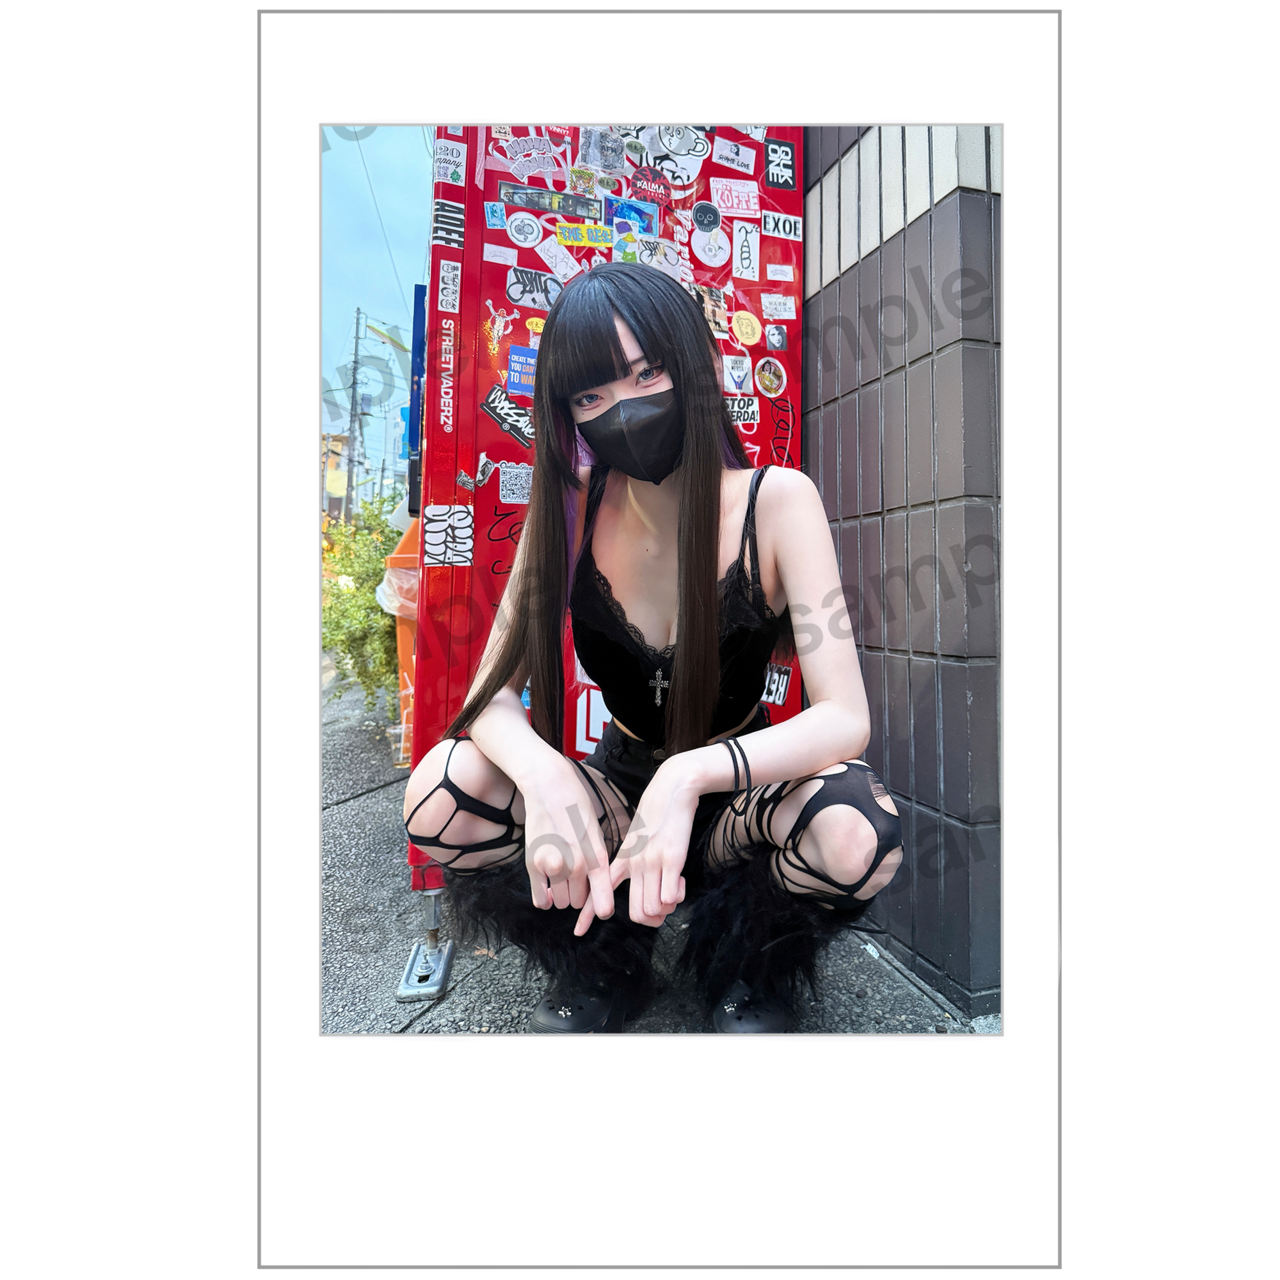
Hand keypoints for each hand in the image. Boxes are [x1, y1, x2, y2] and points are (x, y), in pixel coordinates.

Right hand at [521, 759, 615, 930]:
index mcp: (596, 857)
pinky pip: (540, 899)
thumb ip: (597, 862)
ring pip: (560, 902)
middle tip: (575, 876)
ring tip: (561, 874)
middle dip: (578, 893)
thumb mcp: (597, 833)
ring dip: (561, 893)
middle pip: (578, 902)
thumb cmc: (576, 806)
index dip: (602, 908)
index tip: (600, 910)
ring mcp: (552, 866)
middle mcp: (576, 865)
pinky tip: (547, 885)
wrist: (550, 786)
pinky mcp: (533, 864)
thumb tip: (595, 889)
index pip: (603, 900)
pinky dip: (544, 897)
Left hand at [575, 759, 698, 931]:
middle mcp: (633, 863)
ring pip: (653, 909)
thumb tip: (634, 887)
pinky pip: (669, 897)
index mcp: (622, 859)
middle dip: (653, 918)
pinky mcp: (671, 858)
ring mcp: (651, 861)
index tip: (578, 932)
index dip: (588, 914)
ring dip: (668, 908)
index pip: (599, 891)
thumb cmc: (657, 816)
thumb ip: (631, 863)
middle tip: (665, 906)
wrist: (672, 788)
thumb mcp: (636, 840)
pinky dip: (676, 898)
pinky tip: (681, 883)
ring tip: (675, 889)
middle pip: (637, 913)